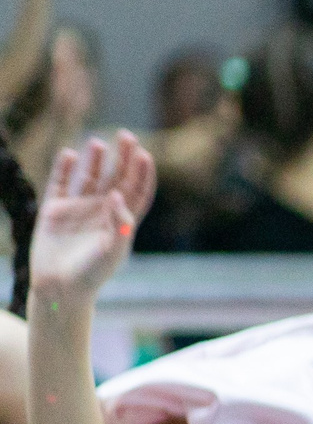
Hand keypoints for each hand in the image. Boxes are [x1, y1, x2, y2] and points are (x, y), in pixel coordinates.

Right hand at [32, 132, 154, 302]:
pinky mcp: (54, 210)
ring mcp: (78, 208)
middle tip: (127, 135)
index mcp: (121, 221)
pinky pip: (60, 184)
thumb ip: (119, 224)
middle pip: (117, 178)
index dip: (142, 173)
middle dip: (124, 157)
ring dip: (95, 159)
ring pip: (90, 177)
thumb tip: (117, 194)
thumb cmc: (92, 274)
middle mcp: (102, 211)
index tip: (145, 155)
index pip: (138, 191)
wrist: (59, 288)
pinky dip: (64, 169)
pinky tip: (70, 154)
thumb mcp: (112, 251)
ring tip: (99, 142)